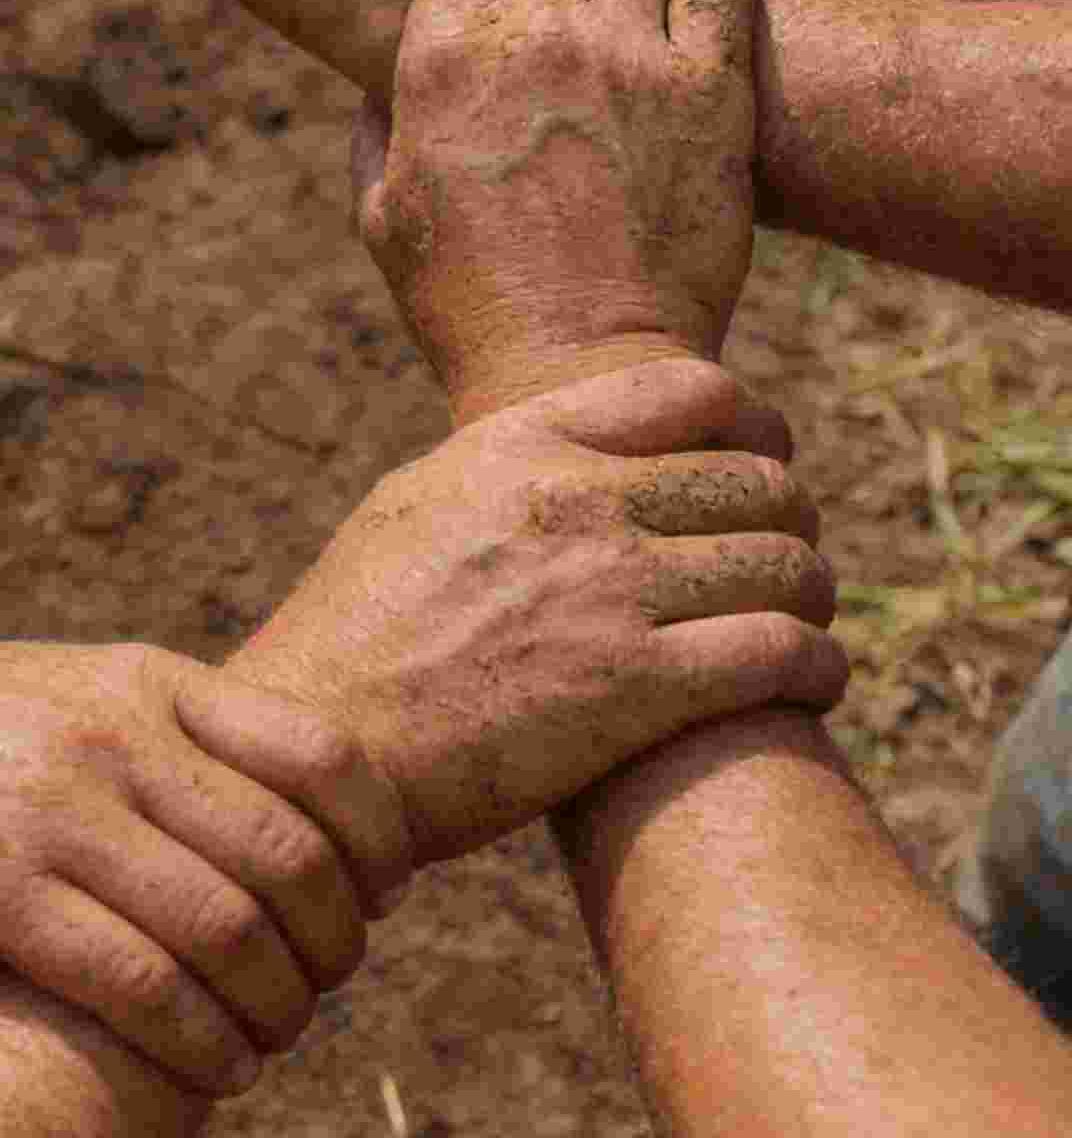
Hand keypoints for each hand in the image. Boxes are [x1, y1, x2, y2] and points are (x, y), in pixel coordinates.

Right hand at [0, 623, 385, 1096]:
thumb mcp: (79, 694)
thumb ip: (170, 752)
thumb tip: (284, 857)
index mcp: (152, 680)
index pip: (323, 754)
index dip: (378, 841)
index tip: (382, 895)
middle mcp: (119, 736)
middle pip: (291, 857)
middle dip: (336, 944)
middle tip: (327, 984)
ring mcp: (59, 810)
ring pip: (227, 929)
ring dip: (276, 1010)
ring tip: (271, 1040)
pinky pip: (138, 984)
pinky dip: (199, 1041)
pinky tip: (214, 1065)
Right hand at [237, 360, 843, 866]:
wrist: (320, 745)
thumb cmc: (354, 636)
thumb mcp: (415, 507)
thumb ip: (503, 469)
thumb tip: (570, 457)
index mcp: (519, 444)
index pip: (692, 392)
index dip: (752, 426)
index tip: (760, 467)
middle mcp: (573, 499)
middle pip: (756, 481)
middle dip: (788, 524)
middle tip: (783, 567)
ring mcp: (609, 589)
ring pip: (787, 564)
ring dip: (811, 598)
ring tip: (800, 629)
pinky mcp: (637, 686)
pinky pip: (784, 653)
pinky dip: (817, 668)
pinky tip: (809, 686)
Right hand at [355, 0, 757, 420]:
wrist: (578, 372)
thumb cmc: (468, 303)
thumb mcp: (385, 212)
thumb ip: (380, 125)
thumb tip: (383, 77)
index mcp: (440, 58)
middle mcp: (534, 37)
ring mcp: (628, 58)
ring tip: (639, 1)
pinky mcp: (711, 90)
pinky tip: (696, 7)